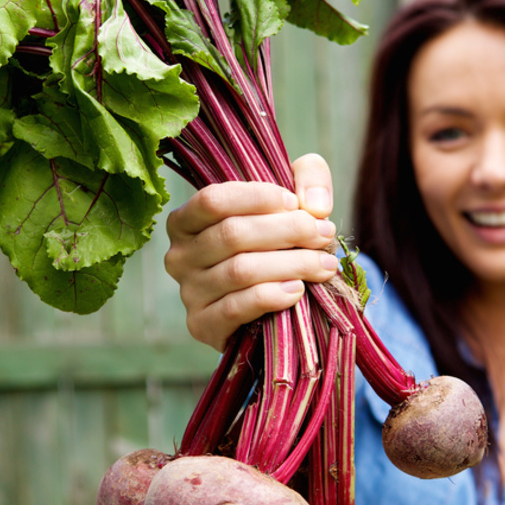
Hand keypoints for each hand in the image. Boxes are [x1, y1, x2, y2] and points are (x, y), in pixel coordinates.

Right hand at [165, 154, 337, 350]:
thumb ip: (308, 179)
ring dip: (292, 264)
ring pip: (241, 271)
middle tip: (324, 235)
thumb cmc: (278, 247)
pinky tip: (297, 290)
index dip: (258, 198)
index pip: (213, 200)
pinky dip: (272, 296)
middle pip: (233, 234)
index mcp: (188, 221)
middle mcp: (179, 255)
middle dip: (288, 231)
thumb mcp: (292, 202)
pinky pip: (237, 307)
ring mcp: (189, 292)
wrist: (272, 309)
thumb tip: (315, 205)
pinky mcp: (203, 325)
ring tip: (324, 265)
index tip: (296, 204)